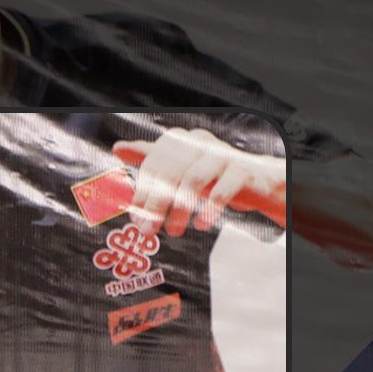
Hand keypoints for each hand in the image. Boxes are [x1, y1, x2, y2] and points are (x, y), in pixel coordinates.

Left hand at [114, 128, 285, 236]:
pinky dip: (210, 209)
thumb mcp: (177, 169)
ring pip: (194, 180)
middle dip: (156, 205)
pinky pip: (223, 189)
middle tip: (149, 230)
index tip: (136, 218)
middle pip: (170, 173)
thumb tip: (118, 147)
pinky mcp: (243, 170)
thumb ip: (149, 159)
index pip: (153, 165)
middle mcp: (200, 142)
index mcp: (180, 140)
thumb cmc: (208, 175)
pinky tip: (202, 225)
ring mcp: (223, 154)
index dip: (142, 193)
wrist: (254, 180)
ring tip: (173, 231)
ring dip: (180, 209)